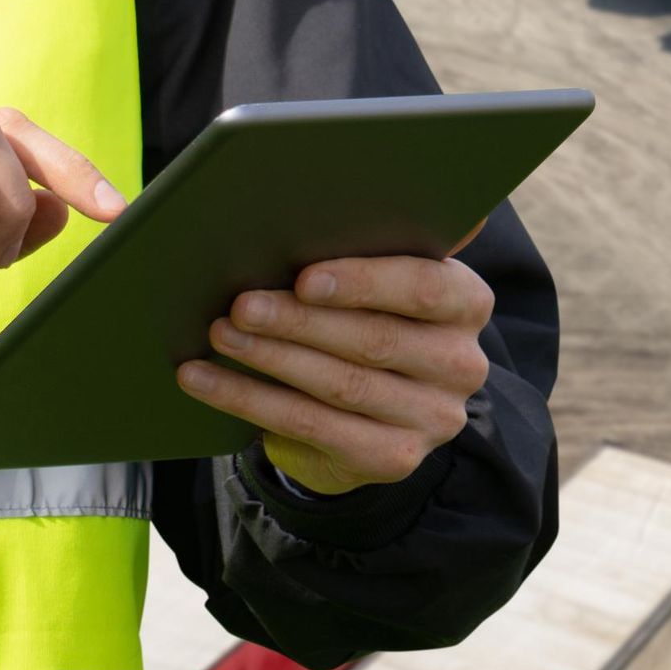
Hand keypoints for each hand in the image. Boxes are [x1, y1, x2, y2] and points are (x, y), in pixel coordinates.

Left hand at [177, 247, 494, 495]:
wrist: (373, 413)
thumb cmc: (364, 318)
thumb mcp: (378, 284)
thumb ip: (366, 249)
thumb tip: (300, 210)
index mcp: (467, 303)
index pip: (424, 288)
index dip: (363, 283)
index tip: (304, 278)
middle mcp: (461, 364)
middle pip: (375, 340)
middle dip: (299, 321)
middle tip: (240, 305)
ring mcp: (433, 418)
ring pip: (340, 386)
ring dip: (270, 358)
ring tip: (220, 334)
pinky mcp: (394, 459)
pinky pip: (311, 426)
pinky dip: (249, 400)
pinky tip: (204, 380)